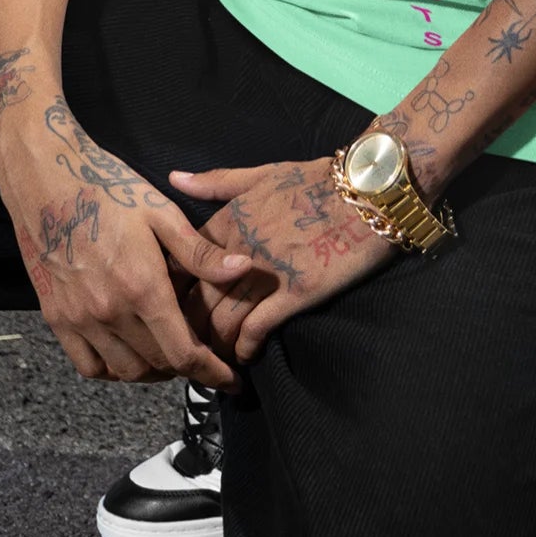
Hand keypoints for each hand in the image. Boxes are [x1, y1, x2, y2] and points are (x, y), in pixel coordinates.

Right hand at [0, 98, 252, 388]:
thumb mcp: (161, 212)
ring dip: (152, 370)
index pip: (184, 353)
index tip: (230, 381)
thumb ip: (200, 251)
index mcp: (142, 287)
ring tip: (167, 353)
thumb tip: (243, 270)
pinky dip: (112, 369)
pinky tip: (127, 352)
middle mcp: (110, 312)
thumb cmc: (107, 188)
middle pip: (158, 365)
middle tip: (201, 353)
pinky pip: (89, 366)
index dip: (212, 373)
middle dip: (186, 366)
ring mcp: (79, 319)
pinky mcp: (56, 318)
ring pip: (125, 371)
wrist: (43, 179)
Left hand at [167, 156, 394, 361]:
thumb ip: (216, 182)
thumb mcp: (262, 173)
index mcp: (228, 221)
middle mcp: (238, 249)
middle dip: (185, 328)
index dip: (170, 291)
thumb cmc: (317, 179)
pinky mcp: (295, 293)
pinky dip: (244, 348)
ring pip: (222, 320)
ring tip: (210, 362)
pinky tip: (243, 358)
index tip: (168, 308)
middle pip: (196, 299)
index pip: (181, 264)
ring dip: (213, 346)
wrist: (367, 189)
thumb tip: (172, 178)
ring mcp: (266, 273)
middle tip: (182, 347)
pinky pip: (256, 329)